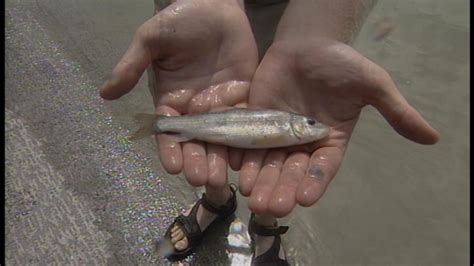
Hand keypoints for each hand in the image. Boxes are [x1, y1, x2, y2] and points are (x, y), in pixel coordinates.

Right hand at [100, 0, 257, 186]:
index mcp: (171, 101)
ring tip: (223, 178)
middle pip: (196, 142)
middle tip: (203, 180)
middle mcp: (195, 111)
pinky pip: (246, 123)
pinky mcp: (244, 99)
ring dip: (221, 159)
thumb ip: (131, 65)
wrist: (216, 6)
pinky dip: (245, 141)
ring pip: (221, 139)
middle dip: (198, 161)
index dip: (169, 149)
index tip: (172, 167)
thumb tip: (104, 93)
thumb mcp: (151, 39)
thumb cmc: (180, 21)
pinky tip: (246, 158)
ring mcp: (220, 106)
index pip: (168, 131)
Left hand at [239, 38, 438, 216]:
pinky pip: (249, 142)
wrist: (307, 43)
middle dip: (282, 188)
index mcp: (329, 141)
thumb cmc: (341, 63)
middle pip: (291, 171)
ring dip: (261, 181)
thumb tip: (432, 137)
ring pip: (268, 162)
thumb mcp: (372, 84)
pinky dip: (244, 156)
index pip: (323, 167)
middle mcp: (302, 144)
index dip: (315, 182)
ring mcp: (277, 135)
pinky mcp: (256, 122)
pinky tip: (237, 170)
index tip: (306, 198)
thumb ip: (395, 111)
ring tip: (254, 197)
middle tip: (273, 206)